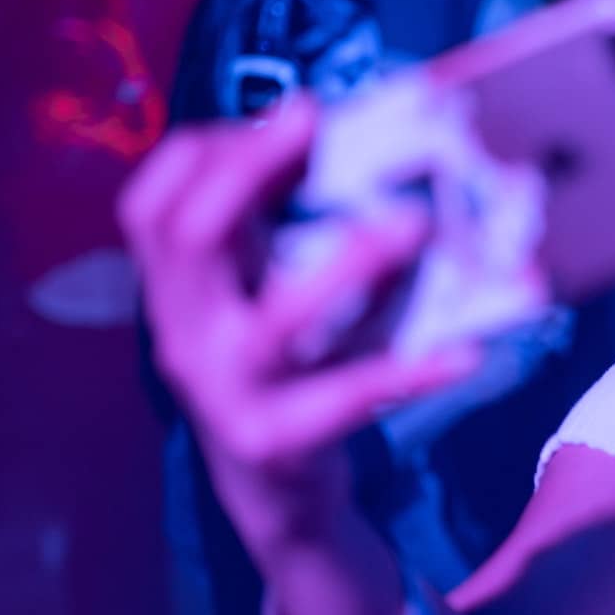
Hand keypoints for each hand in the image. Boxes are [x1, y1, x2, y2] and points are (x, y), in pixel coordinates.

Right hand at [121, 101, 480, 500]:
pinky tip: (462, 353)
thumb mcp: (257, 301)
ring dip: (349, 264)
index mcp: (177, 296)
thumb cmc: (280, 375)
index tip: (291, 116)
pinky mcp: (279, 442)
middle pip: (190, 239)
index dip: (209, 151)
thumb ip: (281, 233)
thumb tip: (360, 144)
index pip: (152, 208)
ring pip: (276, 322)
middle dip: (249, 169)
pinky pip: (348, 399)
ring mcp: (228, 393)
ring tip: (414, 223)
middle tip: (316, 120)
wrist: (272, 498)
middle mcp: (186, 338)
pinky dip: (408, 371)